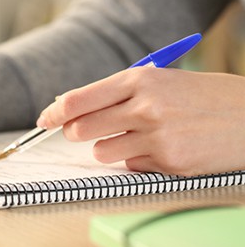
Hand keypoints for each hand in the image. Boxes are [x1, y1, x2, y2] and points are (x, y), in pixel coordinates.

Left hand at [37, 67, 244, 175]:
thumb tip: (69, 107)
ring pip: (101, 152)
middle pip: (81, 128)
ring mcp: (157, 137)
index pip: (79, 99)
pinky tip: (164, 149)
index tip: (45, 120)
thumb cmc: (202, 97)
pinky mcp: (169, 164)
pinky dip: (139, 160)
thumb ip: (117, 93)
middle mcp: (145, 107)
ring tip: (139, 137)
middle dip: (77, 133)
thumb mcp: (161, 82)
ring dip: (111, 148)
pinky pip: (131, 167)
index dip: (55, 112)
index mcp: (141, 80)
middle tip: (86, 131)